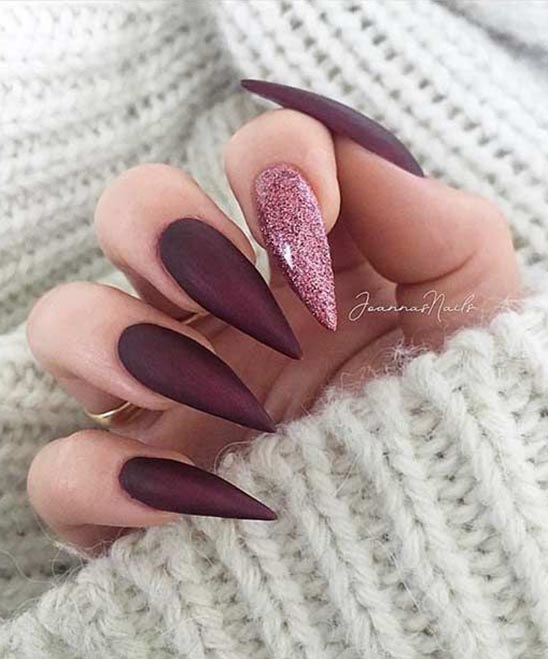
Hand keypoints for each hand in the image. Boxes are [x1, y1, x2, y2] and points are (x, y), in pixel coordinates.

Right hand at [26, 88, 519, 551]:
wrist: (437, 545)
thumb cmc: (459, 423)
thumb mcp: (471, 316)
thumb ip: (435, 223)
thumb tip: (348, 153)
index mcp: (298, 266)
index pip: (252, 161)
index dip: (270, 163)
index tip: (309, 223)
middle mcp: (222, 315)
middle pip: (135, 214)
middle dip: (165, 231)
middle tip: (232, 295)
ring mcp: (170, 395)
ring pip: (66, 324)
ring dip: (107, 336)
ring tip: (203, 389)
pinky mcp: (138, 486)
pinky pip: (61, 466)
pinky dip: (95, 475)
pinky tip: (177, 495)